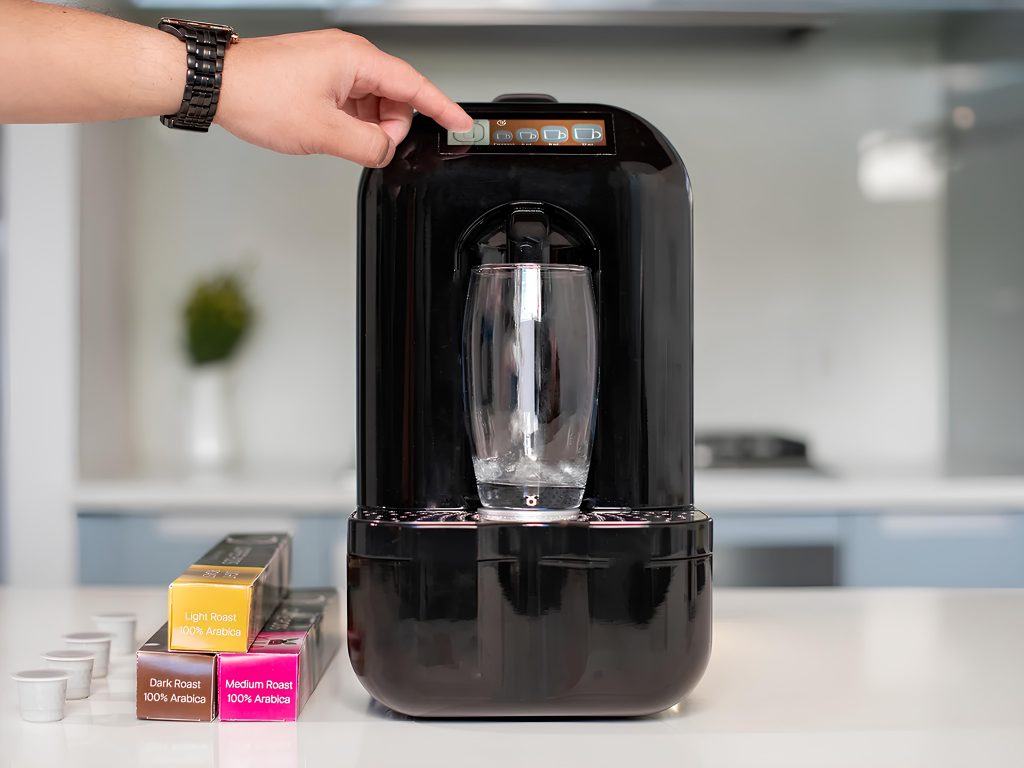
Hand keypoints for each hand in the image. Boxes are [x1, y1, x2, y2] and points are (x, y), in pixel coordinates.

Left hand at [214, 29, 472, 166]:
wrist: (218, 84)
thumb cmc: (259, 95)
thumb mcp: (323, 133)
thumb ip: (368, 146)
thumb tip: (386, 151)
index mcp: (356, 59)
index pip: (415, 85)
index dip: (442, 108)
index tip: (461, 123)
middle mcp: (349, 55)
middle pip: (395, 98)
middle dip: (388, 128)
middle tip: (364, 146)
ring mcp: (334, 63)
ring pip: (374, 103)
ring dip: (365, 127)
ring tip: (334, 136)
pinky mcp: (321, 74)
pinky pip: (353, 102)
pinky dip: (350, 121)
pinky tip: (329, 130)